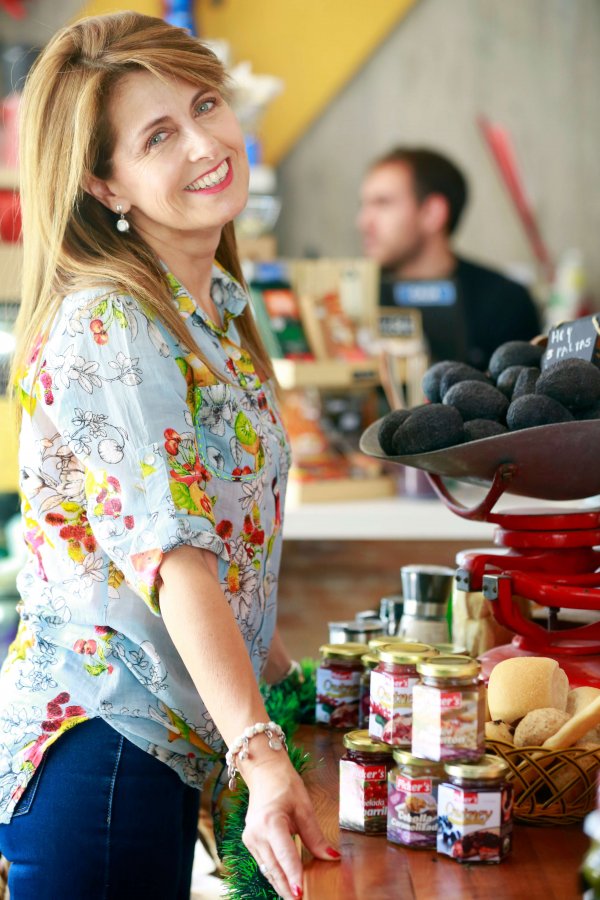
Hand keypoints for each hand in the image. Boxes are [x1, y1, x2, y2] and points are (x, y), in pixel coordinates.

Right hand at [240, 742, 339, 899]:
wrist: (264, 772)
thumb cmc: (284, 785)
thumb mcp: (304, 808)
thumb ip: (316, 836)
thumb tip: (331, 857)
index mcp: (270, 822)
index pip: (284, 855)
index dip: (293, 875)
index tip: (300, 894)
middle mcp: (256, 834)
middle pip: (274, 869)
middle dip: (288, 888)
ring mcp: (250, 839)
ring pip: (268, 870)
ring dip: (282, 885)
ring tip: (297, 897)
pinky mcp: (250, 842)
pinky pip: (265, 864)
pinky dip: (276, 875)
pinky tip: (288, 884)